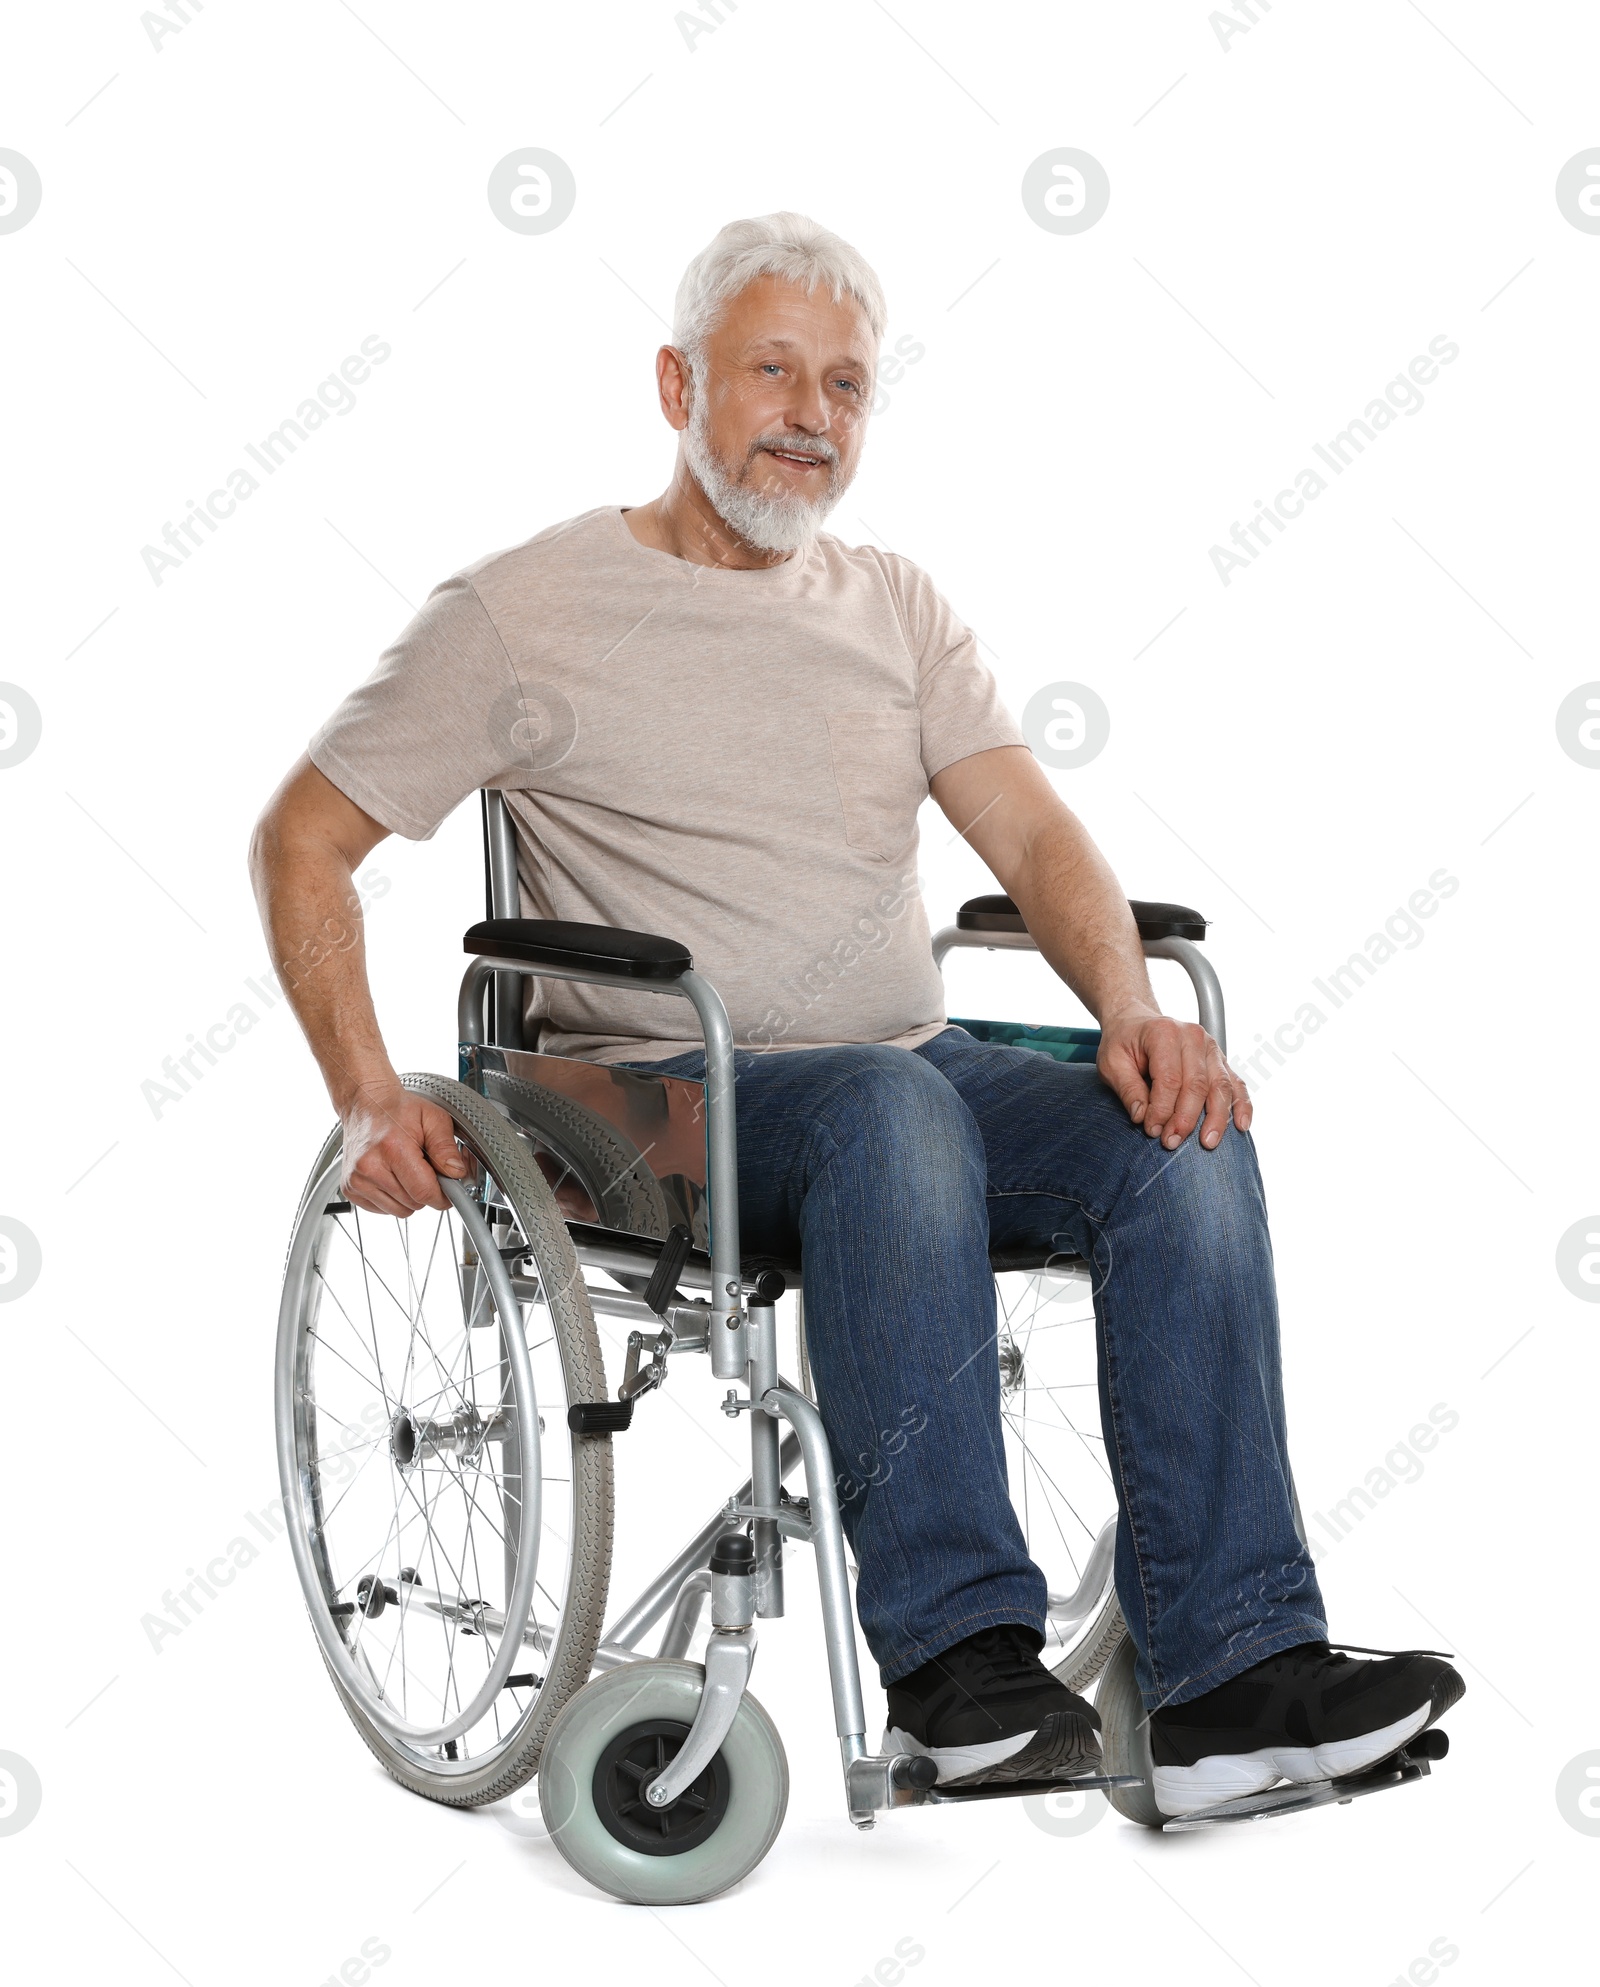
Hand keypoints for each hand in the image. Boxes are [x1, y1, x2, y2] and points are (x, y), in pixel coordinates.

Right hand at [339, 1082, 470, 1214]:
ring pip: (398, 1211)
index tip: (448, 1189)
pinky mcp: (350, 1188)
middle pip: (413, 1203)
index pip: (424, 1192)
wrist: (366, 1103)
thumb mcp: (433, 1119)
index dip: (442, 1196)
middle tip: (425, 1169)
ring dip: (409, 1197)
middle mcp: (370, 1166)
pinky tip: (392, 1176)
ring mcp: (357, 1179)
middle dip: (426, 1191)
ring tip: (406, 1170)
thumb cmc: (398, 1110)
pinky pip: (382, 1209)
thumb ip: (447, 1148)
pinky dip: (392, 1198)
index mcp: (393, 1148)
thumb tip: (456, 1174)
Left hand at [1096, 1003, 1250, 1150]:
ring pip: (1221, 1087)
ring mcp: (1211, 1048)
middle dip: (1186, 1119)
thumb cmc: (1123, 1043)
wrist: (1136, 1023)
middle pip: (1198, 1085)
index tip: (1152, 1130)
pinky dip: (1241, 1105)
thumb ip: (1127, 1089)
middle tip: (1172, 1142)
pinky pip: (1236, 1084)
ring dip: (1216, 1118)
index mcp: (1165, 1033)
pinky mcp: (1220, 1061)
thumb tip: (1142, 1117)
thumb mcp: (1111, 1063)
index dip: (1162, 1109)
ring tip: (1207, 1143)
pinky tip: (1241, 1125)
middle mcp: (1193, 1037)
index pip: (1169, 1079)